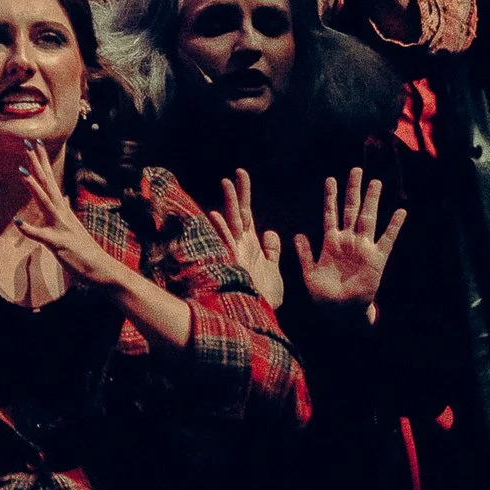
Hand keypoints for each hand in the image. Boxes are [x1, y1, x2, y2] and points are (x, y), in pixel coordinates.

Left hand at [14, 140, 136, 290]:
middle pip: (48, 183)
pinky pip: (41, 236)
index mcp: (61, 209)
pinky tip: (18, 222)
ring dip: (33, 187)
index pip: (49, 180)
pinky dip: (29, 229)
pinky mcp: (58, 243)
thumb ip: (62, 210)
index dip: (41, 161)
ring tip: (21, 170)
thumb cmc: (81, 249)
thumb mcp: (69, 225)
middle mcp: (62, 213)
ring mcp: (60, 227)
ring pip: (45, 203)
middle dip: (37, 163)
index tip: (34, 143)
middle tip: (27, 143)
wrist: (100, 269)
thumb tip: (60, 196)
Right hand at [204, 166, 284, 308]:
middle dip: (238, 193)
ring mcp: (237, 253)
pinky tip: (215, 214)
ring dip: (230, 204)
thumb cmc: (266, 296)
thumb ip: (272, 251)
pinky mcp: (234, 264)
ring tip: (226, 183)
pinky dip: (221, 230)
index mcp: (251, 245)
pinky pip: (227, 243)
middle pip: (239, 213)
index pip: (247, 214)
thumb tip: (271, 233)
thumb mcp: (274, 269)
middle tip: (237, 173)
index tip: (241, 176)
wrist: (261, 316)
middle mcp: (241, 246)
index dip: (245, 195)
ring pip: (233, 223)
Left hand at [293, 169, 403, 320]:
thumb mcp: (308, 272)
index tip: (330, 179)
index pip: (330, 213)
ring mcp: (363, 248)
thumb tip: (297, 234)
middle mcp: (348, 241)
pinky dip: (394, 226)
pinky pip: (387, 239)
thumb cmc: (323, 294)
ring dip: (372, 201)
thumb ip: (304, 253)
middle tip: (356, 170)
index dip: (330, 197)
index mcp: (330, 242)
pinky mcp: (377, 259)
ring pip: (368, 219)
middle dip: (353, 190)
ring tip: (376, 182)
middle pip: (351, 210)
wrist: (340, 311)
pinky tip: (401, 212)